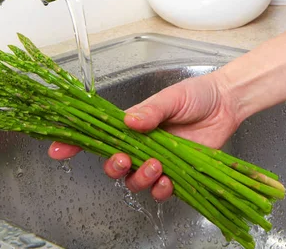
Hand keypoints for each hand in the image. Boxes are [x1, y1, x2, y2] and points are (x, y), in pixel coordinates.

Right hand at [48, 71, 241, 200]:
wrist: (226, 103)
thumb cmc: (196, 95)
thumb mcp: (171, 97)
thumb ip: (151, 110)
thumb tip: (129, 120)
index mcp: (133, 125)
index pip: (100, 135)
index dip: (77, 143)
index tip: (59, 148)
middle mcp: (141, 145)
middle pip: (114, 164)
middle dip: (113, 166)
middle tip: (123, 159)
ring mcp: (158, 160)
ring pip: (135, 180)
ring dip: (140, 178)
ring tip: (156, 166)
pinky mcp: (177, 173)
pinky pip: (161, 190)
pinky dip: (161, 189)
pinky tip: (168, 181)